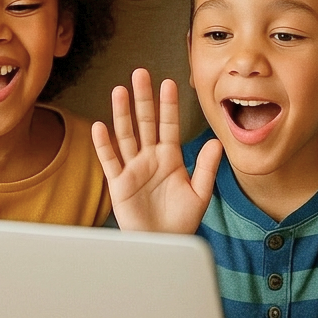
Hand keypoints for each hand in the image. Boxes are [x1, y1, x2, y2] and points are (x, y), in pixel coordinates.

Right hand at [91, 68, 221, 233]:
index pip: (169, 124)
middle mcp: (150, 157)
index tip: (169, 83)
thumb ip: (207, 168)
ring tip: (120, 90)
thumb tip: (217, 142)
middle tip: (140, 73)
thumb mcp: (199, 193)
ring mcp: (133, 168)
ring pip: (126, 135)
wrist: (163, 244)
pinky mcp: (119, 183)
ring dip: (122, 113)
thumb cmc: (180, 221)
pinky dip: (104, 144)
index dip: (168, 104)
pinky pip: (110, 160)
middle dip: (143, 98)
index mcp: (170, 157)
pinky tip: (100, 126)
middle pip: (145, 122)